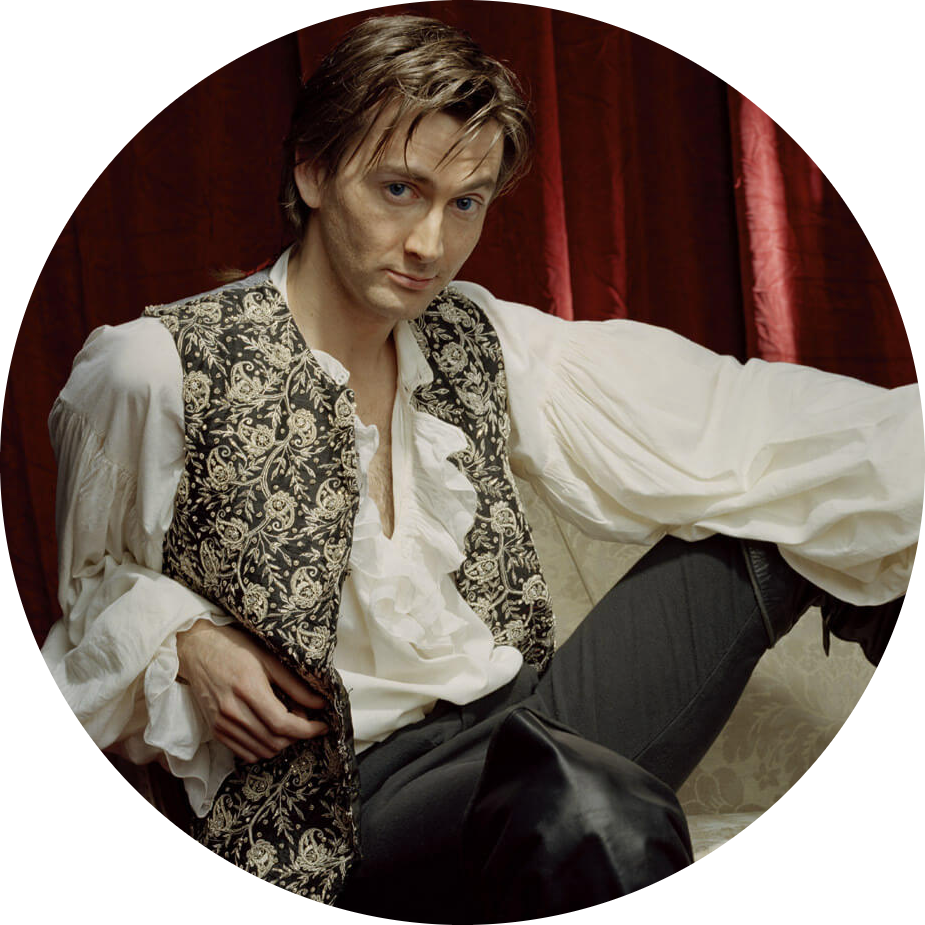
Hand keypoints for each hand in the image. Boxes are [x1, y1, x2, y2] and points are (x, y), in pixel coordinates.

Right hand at [176, 619, 329, 762]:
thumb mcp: (270, 659)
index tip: (323, 726)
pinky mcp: (216, 730)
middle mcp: (232, 711)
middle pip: (274, 741)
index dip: (308, 729)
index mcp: (248, 689)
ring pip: (262, 751)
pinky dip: (264, 748)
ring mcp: (221, 724)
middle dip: (298, 735)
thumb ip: (295, 685)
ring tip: (287, 722)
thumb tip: (320, 703)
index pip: (283, 724)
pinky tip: (270, 730)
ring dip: (282, 743)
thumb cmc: (236, 648)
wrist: (198, 650)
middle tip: (305, 718)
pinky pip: (245, 753)